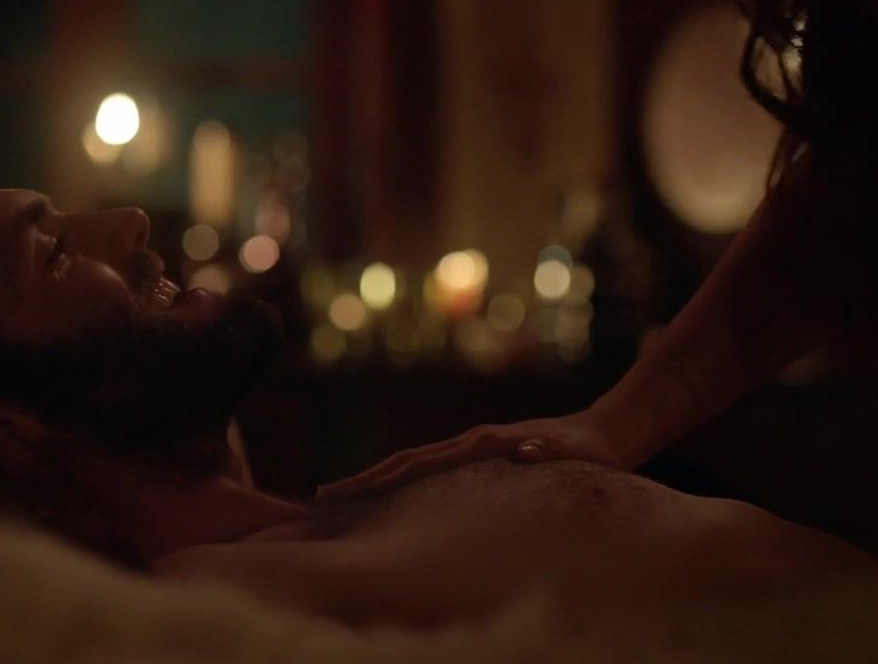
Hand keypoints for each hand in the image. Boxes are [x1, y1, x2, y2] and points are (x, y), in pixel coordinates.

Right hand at [314, 409, 623, 501]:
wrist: (607, 429)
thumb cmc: (589, 449)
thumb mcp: (572, 453)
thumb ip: (547, 452)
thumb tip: (523, 452)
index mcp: (481, 444)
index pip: (417, 463)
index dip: (379, 478)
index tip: (345, 492)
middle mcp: (470, 443)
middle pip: (402, 462)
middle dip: (362, 480)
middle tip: (321, 496)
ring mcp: (474, 448)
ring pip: (413, 466)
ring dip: (378, 481)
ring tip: (345, 499)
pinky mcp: (483, 457)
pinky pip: (432, 471)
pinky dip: (405, 481)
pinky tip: (395, 497)